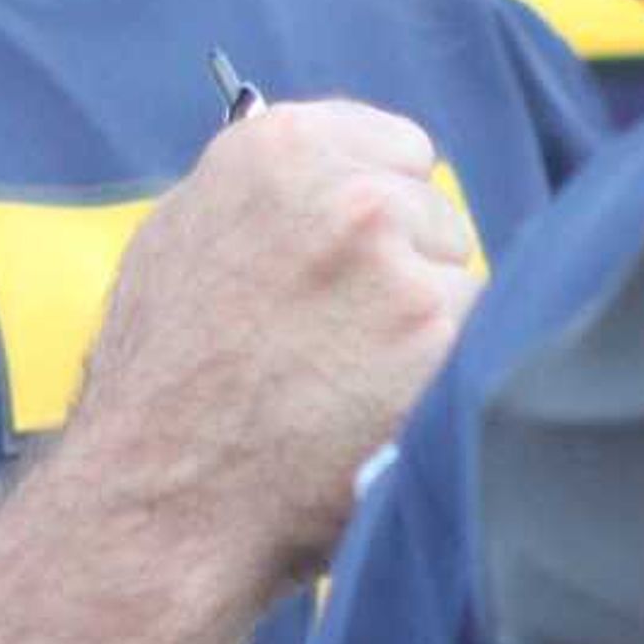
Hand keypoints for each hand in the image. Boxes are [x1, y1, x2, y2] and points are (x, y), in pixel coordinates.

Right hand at [64, 99, 480, 584]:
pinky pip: (482, 344)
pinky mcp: (441, 341)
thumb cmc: (160, 379)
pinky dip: (445, 380)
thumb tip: (329, 175)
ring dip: (430, 327)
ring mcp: (399, 269)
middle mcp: (346, 194)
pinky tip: (384, 412)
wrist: (163, 495)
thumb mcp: (180, 240)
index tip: (357, 255)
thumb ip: (266, 193)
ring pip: (463, 281)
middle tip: (343, 337)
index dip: (380, 209)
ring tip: (354, 383)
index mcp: (278, 149)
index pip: (398, 148)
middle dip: (406, 267)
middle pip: (436, 215)